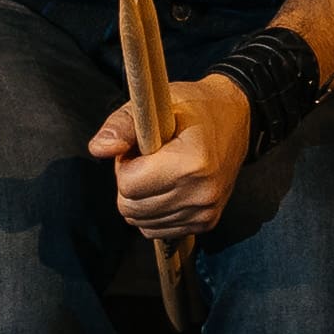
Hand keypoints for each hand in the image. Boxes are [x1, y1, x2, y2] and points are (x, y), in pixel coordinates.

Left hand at [92, 69, 257, 237]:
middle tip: (147, 160)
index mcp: (191, 162)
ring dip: (141, 199)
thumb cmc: (191, 107)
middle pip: (131, 208)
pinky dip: (153, 213)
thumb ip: (121, 125)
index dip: (124, 164)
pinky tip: (167, 188)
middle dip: (130, 183)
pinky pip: (158, 230)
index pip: (128, 185)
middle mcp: (202, 193)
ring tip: (159, 171)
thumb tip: (98, 149)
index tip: (140, 148)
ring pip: (142, 223)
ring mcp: (206, 212)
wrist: (235, 118)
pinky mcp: (207, 222)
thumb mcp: (155, 103)